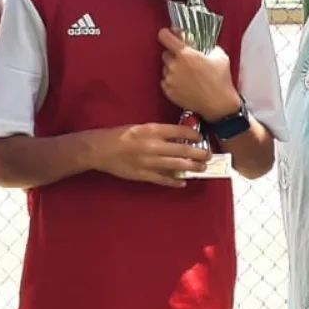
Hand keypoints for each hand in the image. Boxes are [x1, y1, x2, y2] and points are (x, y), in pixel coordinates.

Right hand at [89, 122, 211, 187]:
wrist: (100, 149)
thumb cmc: (120, 135)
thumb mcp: (140, 127)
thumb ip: (158, 131)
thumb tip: (177, 137)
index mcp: (151, 130)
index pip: (178, 131)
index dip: (192, 135)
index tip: (200, 137)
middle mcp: (152, 145)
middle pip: (181, 150)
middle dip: (198, 153)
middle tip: (208, 155)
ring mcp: (149, 162)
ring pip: (175, 165)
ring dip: (191, 167)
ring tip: (201, 168)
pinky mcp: (143, 175)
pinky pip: (162, 179)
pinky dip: (174, 181)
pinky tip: (183, 182)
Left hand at [157, 30, 241, 120]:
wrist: (218, 104)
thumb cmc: (220, 80)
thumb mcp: (219, 56)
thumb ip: (206, 46)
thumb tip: (198, 43)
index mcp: (185, 54)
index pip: (164, 36)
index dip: (166, 34)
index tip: (170, 35)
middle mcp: (174, 66)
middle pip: (165, 53)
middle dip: (174, 54)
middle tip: (186, 59)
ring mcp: (170, 80)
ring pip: (165, 68)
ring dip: (173, 68)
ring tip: (188, 74)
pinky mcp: (169, 92)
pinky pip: (166, 81)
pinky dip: (173, 81)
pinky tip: (185, 84)